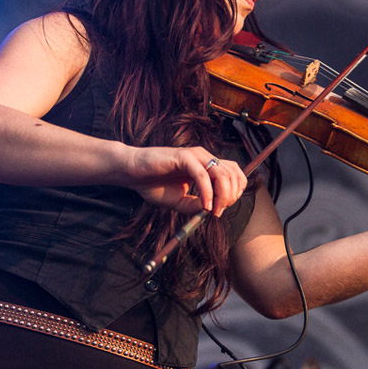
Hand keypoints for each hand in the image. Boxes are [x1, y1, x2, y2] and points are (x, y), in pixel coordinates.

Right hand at [122, 146, 247, 216]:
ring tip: (212, 210)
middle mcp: (204, 157)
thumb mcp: (180, 201)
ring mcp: (195, 155)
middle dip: (230, 196)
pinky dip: (207, 192)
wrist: (132, 173)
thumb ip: (196, 205)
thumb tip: (212, 210)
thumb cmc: (154, 184)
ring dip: (222, 195)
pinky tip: (204, 205)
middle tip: (217, 212)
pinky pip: (202, 175)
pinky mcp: (183, 156)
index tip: (222, 209)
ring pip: (222, 173)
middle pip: (233, 174)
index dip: (235, 191)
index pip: (234, 173)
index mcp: (206, 165)